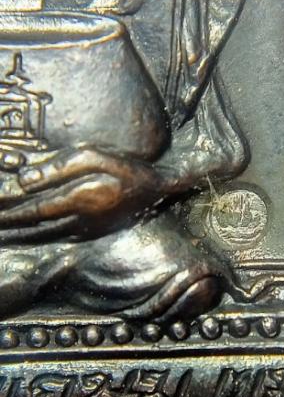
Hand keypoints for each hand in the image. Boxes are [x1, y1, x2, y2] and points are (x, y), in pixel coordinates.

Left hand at [0, 147, 165, 238]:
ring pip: (40, 236)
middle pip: (31, 225)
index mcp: (79, 199)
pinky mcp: (88, 234)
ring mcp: (83, 230)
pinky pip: (53, 239)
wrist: (155, 191)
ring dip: (15, 236)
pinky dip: (32, 239)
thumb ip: (59, 167)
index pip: (32, 208)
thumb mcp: (95, 157)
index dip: (7, 210)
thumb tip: (23, 181)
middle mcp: (78, 220)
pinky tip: (22, 236)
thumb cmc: (125, 167)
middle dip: (6, 224)